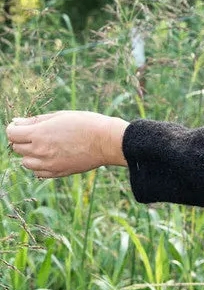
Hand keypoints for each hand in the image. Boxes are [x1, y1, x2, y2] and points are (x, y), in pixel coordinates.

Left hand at [5, 111, 128, 178]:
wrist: (106, 141)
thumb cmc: (86, 123)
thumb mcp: (60, 116)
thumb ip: (36, 120)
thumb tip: (16, 122)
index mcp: (40, 134)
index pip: (12, 134)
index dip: (14, 128)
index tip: (20, 125)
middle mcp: (40, 151)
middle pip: (17, 148)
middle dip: (22, 139)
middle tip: (35, 133)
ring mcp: (49, 164)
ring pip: (25, 162)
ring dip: (29, 154)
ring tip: (44, 146)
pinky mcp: (58, 173)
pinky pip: (38, 172)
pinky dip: (39, 165)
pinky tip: (49, 156)